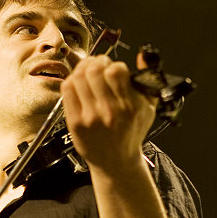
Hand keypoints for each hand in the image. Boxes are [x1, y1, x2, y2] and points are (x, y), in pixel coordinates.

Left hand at [60, 53, 156, 175]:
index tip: (113, 69)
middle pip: (94, 70)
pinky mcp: (75, 123)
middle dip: (96, 62)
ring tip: (88, 73)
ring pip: (78, 77)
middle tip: (98, 66)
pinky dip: (71, 81)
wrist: (116, 161)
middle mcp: (110, 111)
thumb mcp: (149, 109)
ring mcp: (90, 117)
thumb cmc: (131, 134)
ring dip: (82, 69)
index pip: (116, 71)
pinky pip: (67, 90)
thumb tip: (143, 56)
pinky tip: (78, 84)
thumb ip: (148, 81)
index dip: (113, 65)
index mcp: (130, 106)